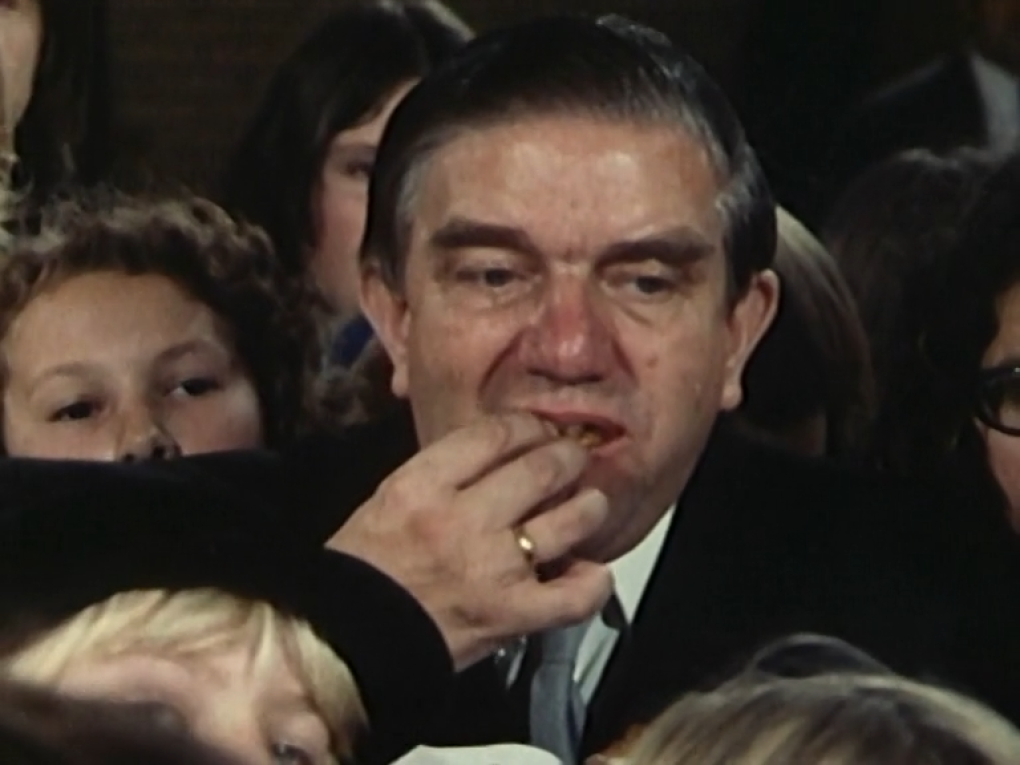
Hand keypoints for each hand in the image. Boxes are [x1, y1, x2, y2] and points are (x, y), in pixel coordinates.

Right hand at [327, 412, 612, 668]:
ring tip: (591, 504)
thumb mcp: (390, 497)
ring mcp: (492, 569)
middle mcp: (462, 520)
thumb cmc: (364, 568)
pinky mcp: (510, 617)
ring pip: (568, 523)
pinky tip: (593, 572)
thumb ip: (444, 473)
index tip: (538, 430)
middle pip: (540, 470)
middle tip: (572, 459)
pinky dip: (593, 583)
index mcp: (423, 485)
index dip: (528, 425)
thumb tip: (500, 453)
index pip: (494, 434)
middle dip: (567, 457)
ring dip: (589, 508)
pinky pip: (573, 597)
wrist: (345, 642)